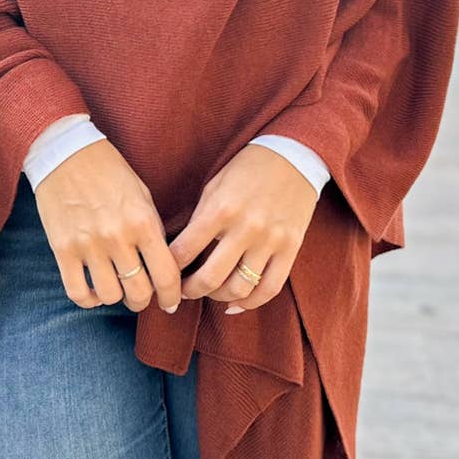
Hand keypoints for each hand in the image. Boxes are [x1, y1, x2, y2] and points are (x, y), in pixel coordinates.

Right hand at [34, 139, 182, 313]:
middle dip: (144, 300)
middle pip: (139, 292)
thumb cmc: (109, 171)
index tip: (171, 302)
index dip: (172, 296)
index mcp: (142, 222)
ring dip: (117, 297)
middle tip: (142, 294)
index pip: (166, 275)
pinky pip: (77, 292)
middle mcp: (117, 237)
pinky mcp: (62, 249)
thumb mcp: (142, 194)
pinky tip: (94, 290)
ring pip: (110, 296)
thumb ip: (152, 230)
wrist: (66, 153)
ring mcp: (88, 245)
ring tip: (116, 287)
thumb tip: (162, 266)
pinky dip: (89, 299)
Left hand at [167, 143, 319, 311]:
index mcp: (220, 209)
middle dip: (189, 291)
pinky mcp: (291, 248)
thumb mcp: (215, 186)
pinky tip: (236, 303)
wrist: (293, 155)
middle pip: (210, 278)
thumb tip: (181, 252)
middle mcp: (245, 228)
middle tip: (181, 292)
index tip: (164, 272)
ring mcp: (270, 240)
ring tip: (210, 293)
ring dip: (218, 298)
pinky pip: (270, 288)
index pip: (184, 251)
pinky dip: (250, 303)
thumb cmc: (247, 169)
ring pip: (240, 288)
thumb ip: (200, 218)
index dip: (169, 268)